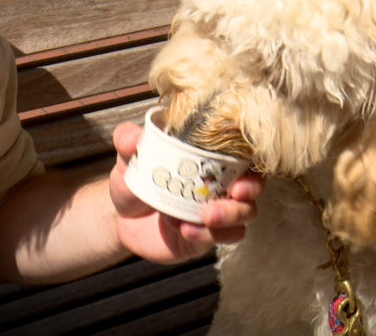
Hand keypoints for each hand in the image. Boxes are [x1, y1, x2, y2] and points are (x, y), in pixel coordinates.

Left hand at [108, 122, 262, 262]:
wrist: (121, 220)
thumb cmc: (135, 181)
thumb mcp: (129, 160)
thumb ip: (128, 143)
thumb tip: (133, 136)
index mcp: (211, 161)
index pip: (245, 158)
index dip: (251, 162)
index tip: (242, 169)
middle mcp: (221, 185)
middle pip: (253, 188)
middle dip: (249, 191)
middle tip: (235, 193)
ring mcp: (217, 213)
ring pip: (244, 216)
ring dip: (230, 216)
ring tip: (205, 217)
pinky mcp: (208, 236)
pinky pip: (222, 238)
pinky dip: (207, 235)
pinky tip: (185, 230)